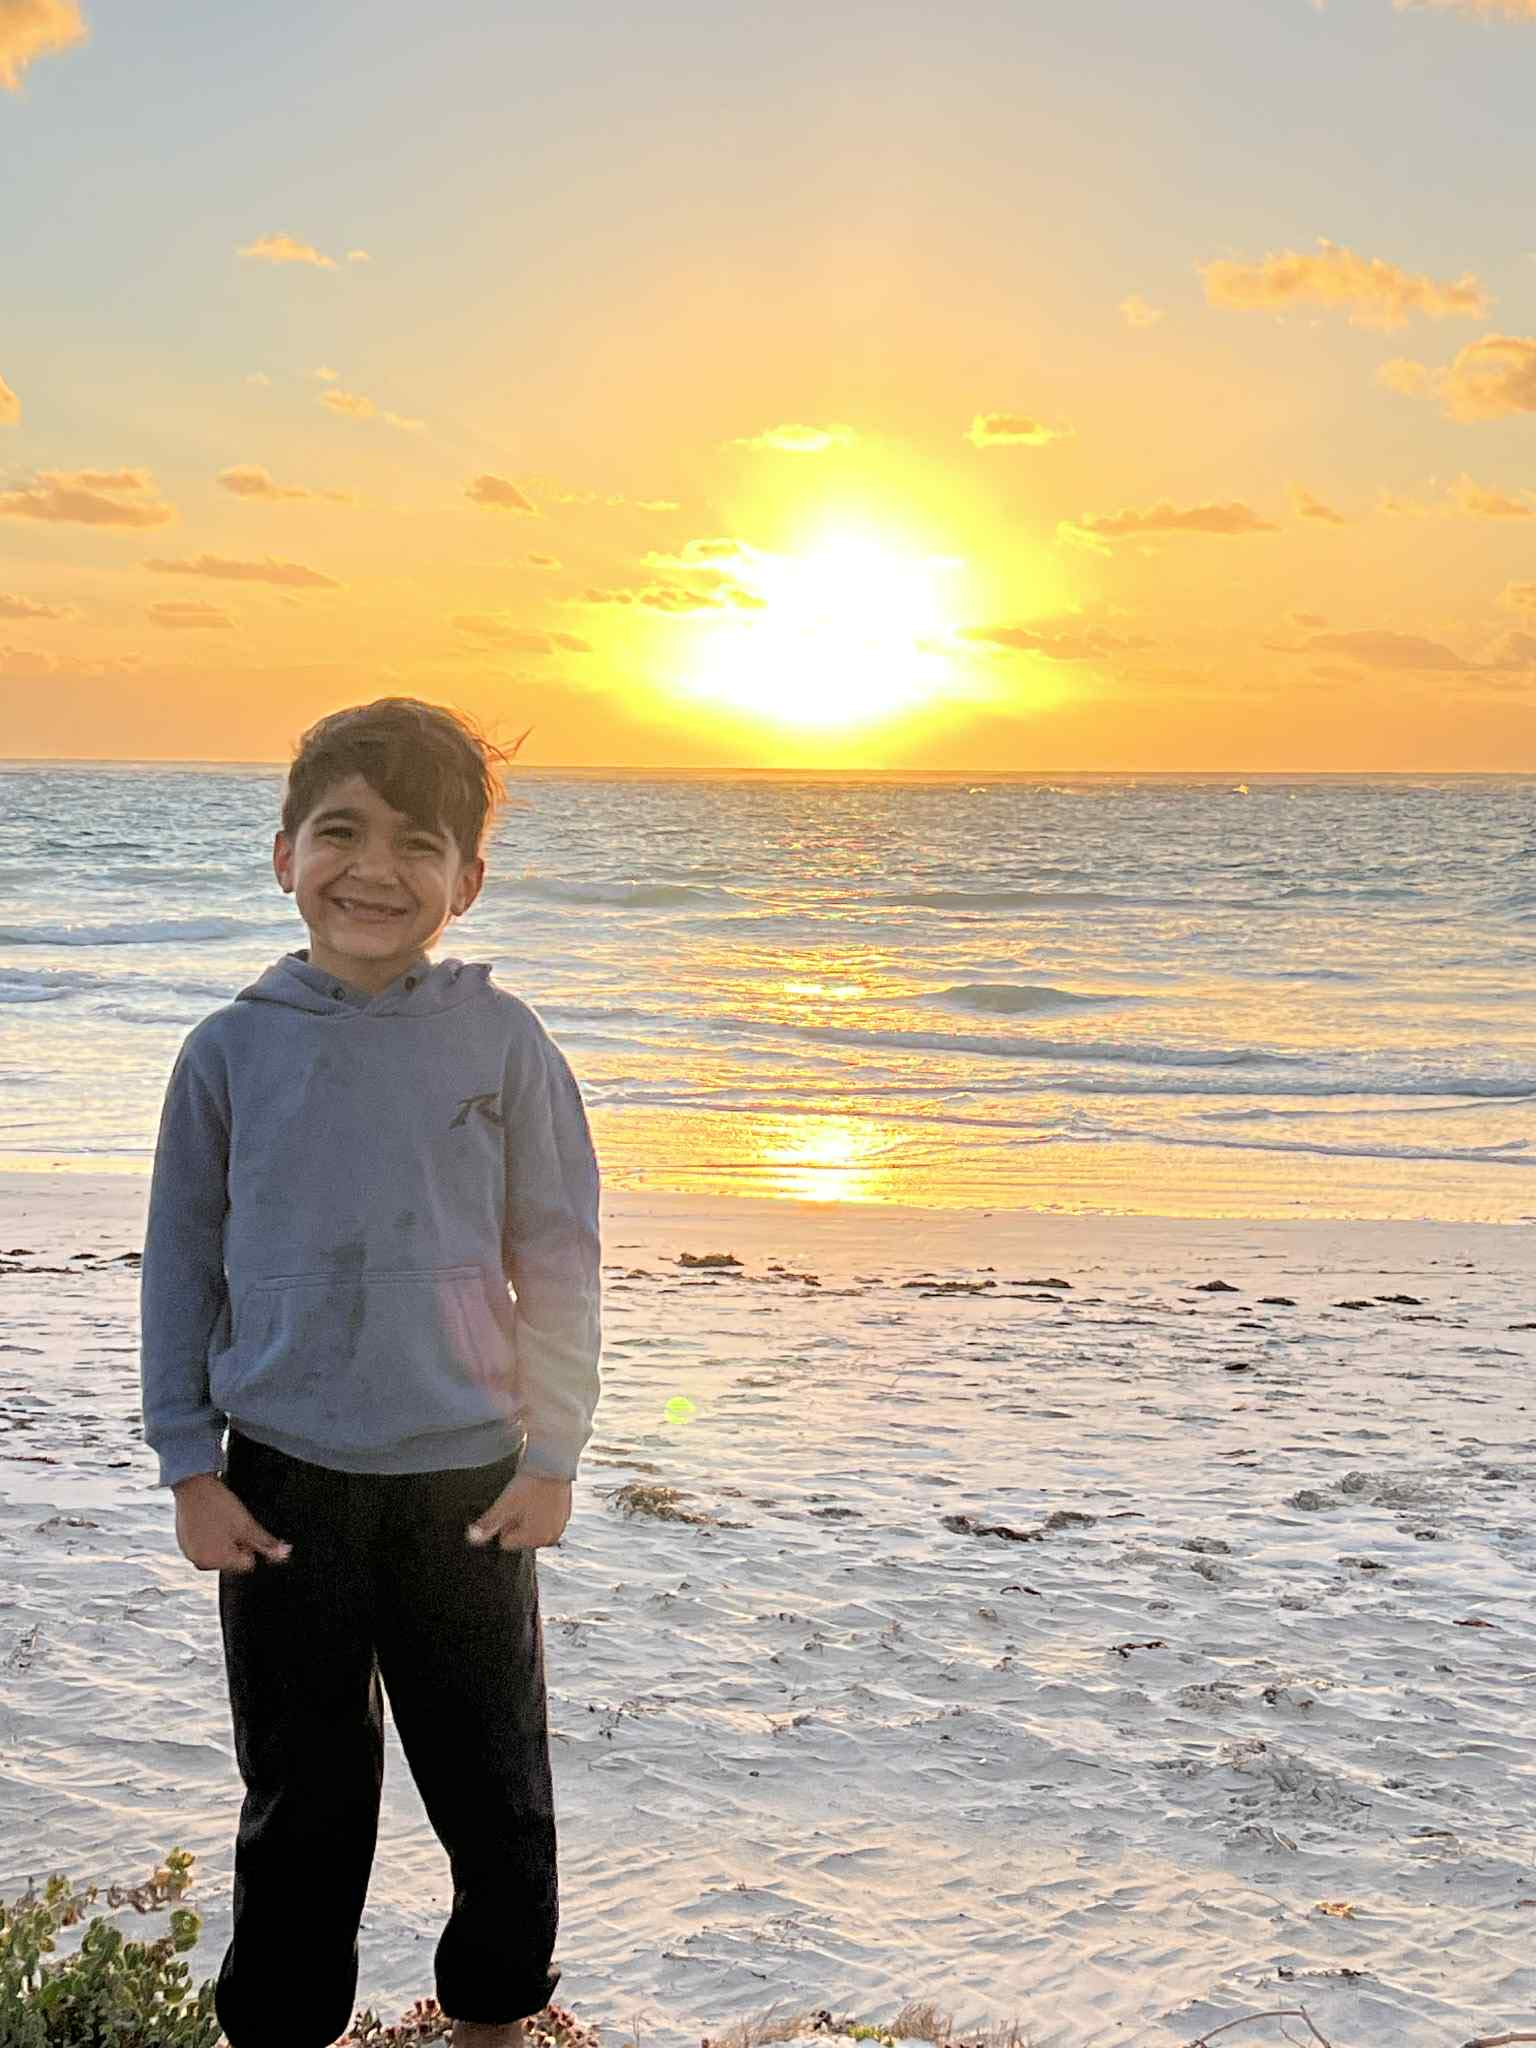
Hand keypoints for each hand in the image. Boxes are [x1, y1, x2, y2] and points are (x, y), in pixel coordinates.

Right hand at [173, 1473, 291, 1572]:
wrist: (193, 1486)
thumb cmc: (217, 1504)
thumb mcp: (247, 1524)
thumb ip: (266, 1543)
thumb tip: (283, 1555)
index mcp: (217, 1561)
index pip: (247, 1563)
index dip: (249, 1545)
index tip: (242, 1530)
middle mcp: (201, 1562)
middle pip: (232, 1560)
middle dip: (235, 1545)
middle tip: (230, 1524)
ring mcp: (190, 1553)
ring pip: (218, 1552)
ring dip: (222, 1541)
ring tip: (218, 1521)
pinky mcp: (183, 1544)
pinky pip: (203, 1546)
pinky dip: (209, 1537)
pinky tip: (208, 1520)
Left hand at [467, 1471, 571, 1550]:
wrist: (553, 1463)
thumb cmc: (529, 1485)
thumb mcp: (504, 1504)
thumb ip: (488, 1524)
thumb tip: (472, 1539)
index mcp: (536, 1539)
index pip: (506, 1541)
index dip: (504, 1523)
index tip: (511, 1506)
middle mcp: (551, 1537)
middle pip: (520, 1536)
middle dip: (517, 1522)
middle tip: (521, 1501)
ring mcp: (560, 1525)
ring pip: (532, 1526)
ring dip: (529, 1515)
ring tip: (532, 1497)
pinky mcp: (565, 1513)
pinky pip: (546, 1518)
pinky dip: (541, 1509)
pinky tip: (541, 1494)